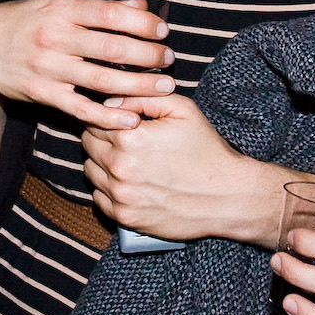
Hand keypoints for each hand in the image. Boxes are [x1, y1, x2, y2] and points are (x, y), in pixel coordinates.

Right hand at [0, 0, 173, 129]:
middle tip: (169, 60)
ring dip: (138, 86)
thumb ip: (96, 8)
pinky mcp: (43, 93)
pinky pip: (81, 108)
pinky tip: (131, 119)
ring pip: (103, 80)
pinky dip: (108, 116)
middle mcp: (57, 37)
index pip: (111, 14)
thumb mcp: (55, 4)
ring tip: (164, 87)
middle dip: (149, 56)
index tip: (163, 30)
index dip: (142, 22)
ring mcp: (49, 67)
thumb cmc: (21, 22)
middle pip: (113, 48)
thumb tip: (140, 4)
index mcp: (62, 10)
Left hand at [82, 93, 273, 243]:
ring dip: (101, 162)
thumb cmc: (206, 150)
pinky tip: (125, 182)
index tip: (116, 119)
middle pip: (88, 144)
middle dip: (100, 137)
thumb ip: (143, 97)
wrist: (227, 196)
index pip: (94, 119)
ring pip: (90, 171)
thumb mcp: (182, 110)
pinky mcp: (125, 217)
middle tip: (120, 138)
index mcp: (129, 137)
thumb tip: (111, 100)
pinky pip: (98, 198)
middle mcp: (119, 167)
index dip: (104, 116)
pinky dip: (106, 188)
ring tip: (124, 160)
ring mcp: (120, 195)